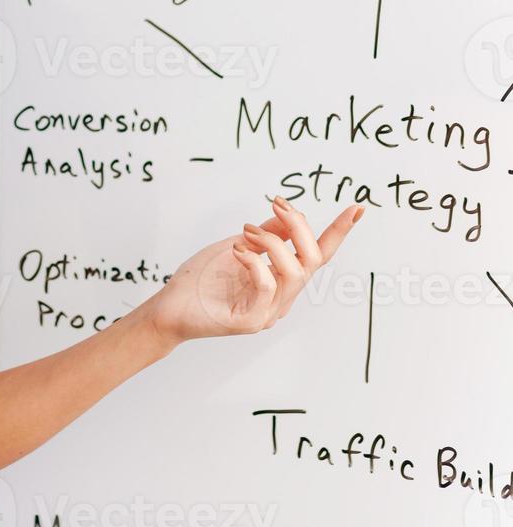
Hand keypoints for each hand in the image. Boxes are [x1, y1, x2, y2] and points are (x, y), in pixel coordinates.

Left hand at [141, 196, 363, 346]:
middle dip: (299, 226)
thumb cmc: (200, 279)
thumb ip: (265, 236)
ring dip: (272, 242)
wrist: (168, 307)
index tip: (358, 207)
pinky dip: (255, 262)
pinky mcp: (252, 322)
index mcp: (282, 280)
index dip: (338, 232)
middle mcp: (282, 298)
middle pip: (314, 259)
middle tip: (275, 205)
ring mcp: (269, 312)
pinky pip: (268, 286)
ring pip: (295, 272)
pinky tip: (236, 251)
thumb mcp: (236, 247)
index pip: (319, 255)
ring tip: (245, 233)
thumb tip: (287, 215)